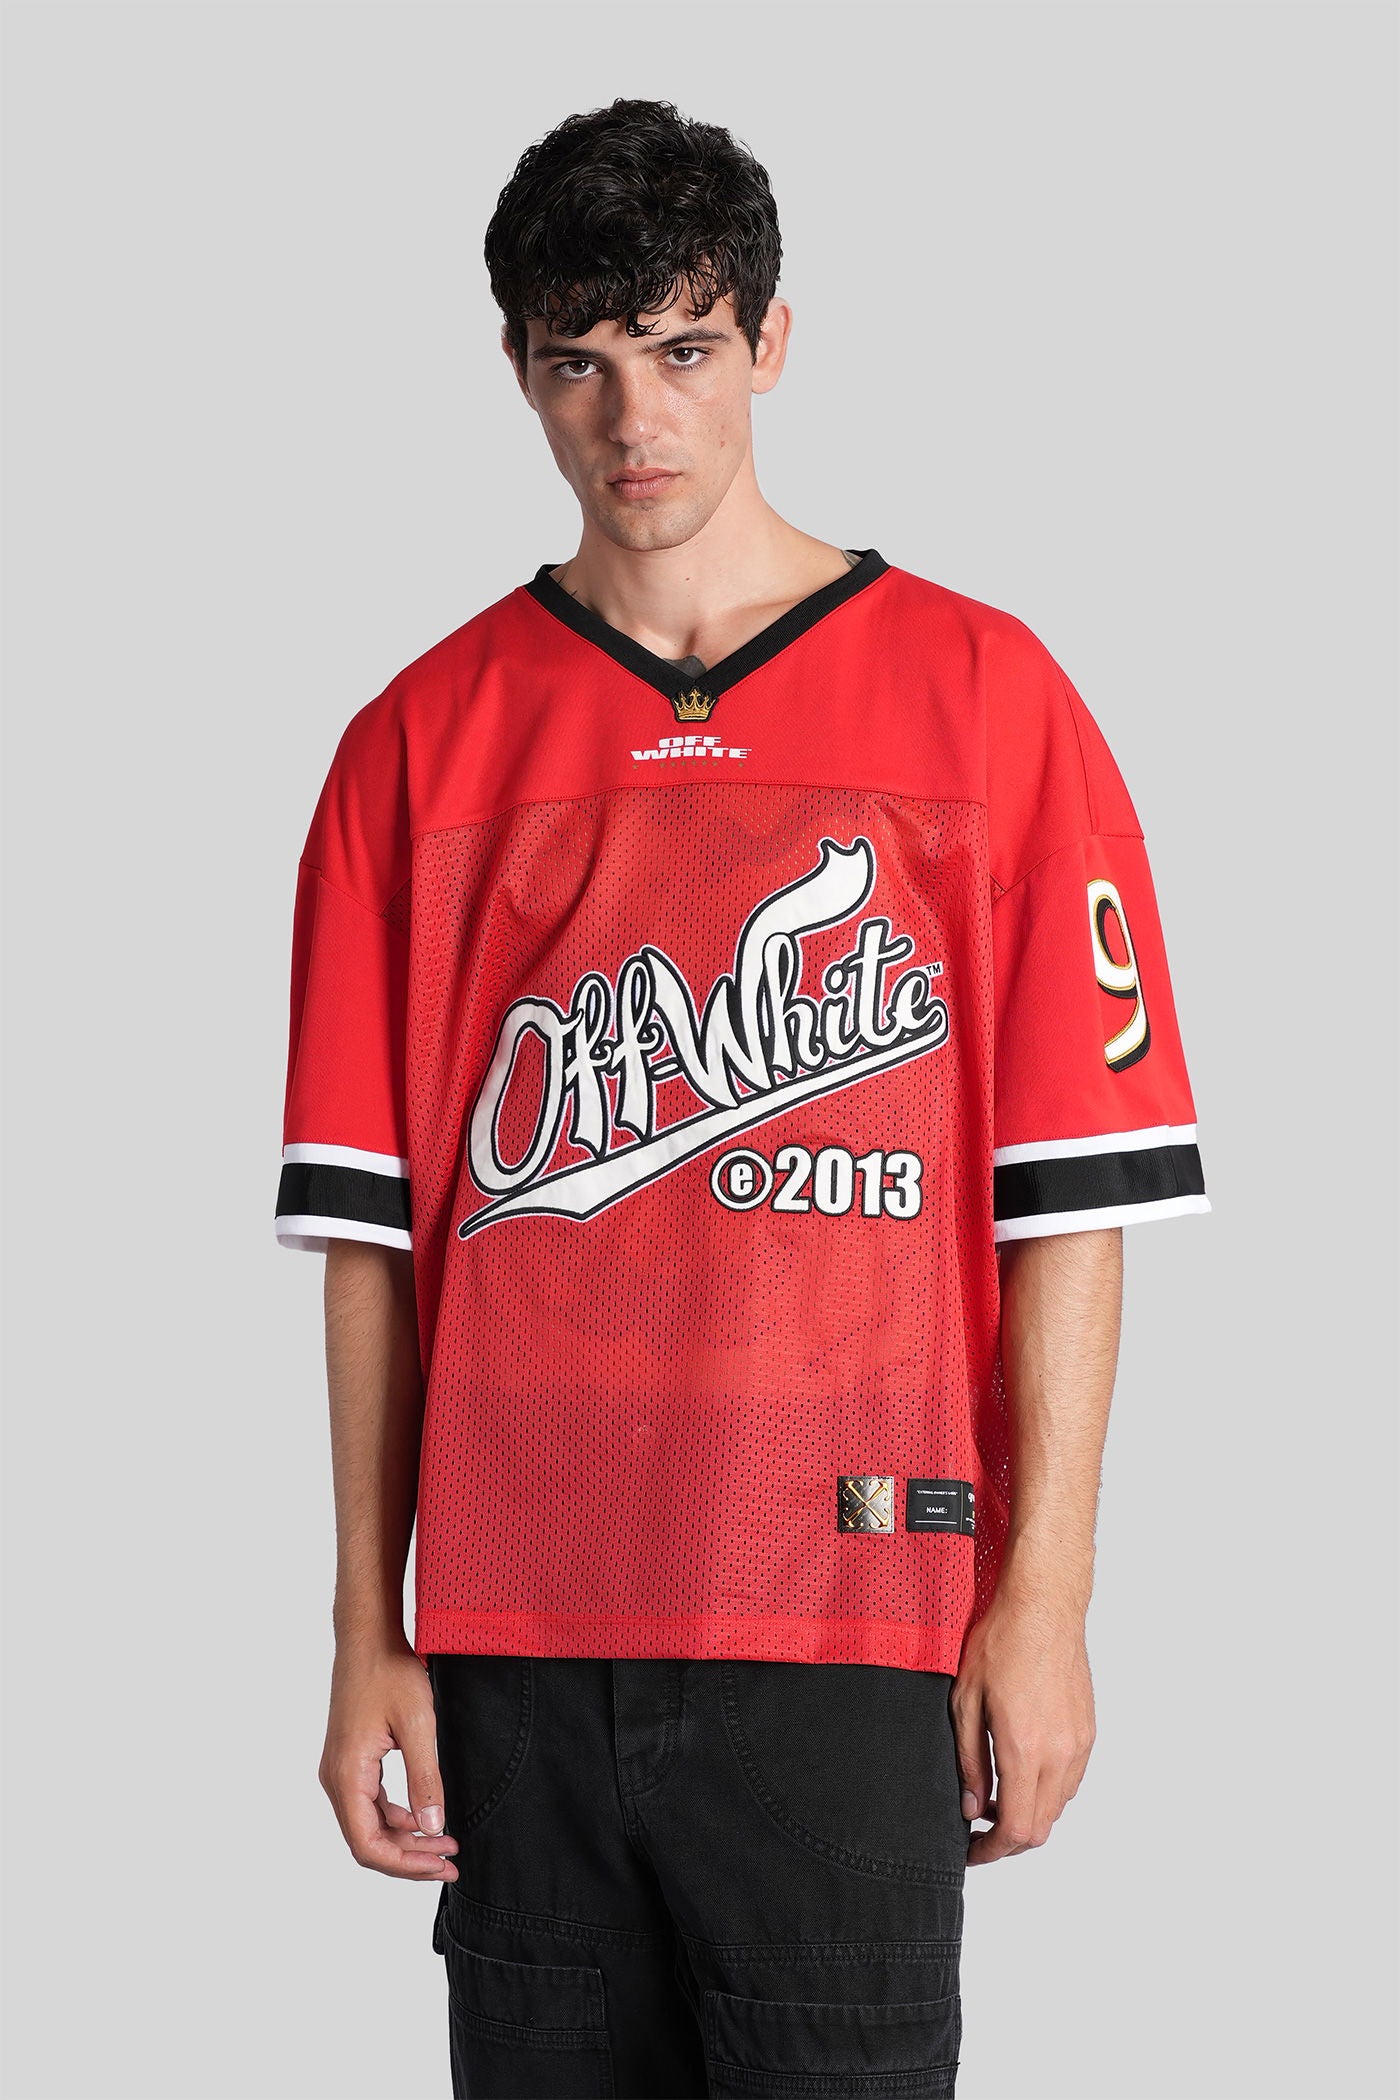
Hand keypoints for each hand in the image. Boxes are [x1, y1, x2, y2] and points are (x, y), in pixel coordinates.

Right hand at [319, 1639, 459, 1881]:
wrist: (369, 1639)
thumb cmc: (390, 1673)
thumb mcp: (418, 1725)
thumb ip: (425, 1778)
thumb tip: (432, 1826)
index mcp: (347, 1776)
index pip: (368, 1845)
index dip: (405, 1864)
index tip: (441, 1865)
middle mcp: (337, 1779)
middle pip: (368, 1841)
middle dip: (409, 1857)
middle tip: (450, 1861)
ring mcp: (341, 1771)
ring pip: (370, 1825)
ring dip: (406, 1839)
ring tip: (446, 1844)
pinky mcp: (351, 1762)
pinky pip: (371, 1805)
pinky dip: (397, 1818)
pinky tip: (425, 1816)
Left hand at [951, 1595, 1095, 1865]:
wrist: (1044, 1607)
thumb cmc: (1001, 1641)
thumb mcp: (966, 1701)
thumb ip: (969, 1761)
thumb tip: (972, 1806)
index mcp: (1024, 1749)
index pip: (1015, 1828)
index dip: (991, 1851)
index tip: (972, 1851)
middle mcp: (1059, 1754)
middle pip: (1040, 1828)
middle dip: (1008, 1840)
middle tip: (979, 1831)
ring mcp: (1078, 1744)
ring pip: (1057, 1807)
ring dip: (1029, 1814)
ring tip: (996, 1797)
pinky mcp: (1088, 1732)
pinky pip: (1070, 1781)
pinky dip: (1046, 1791)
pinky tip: (1022, 1770)